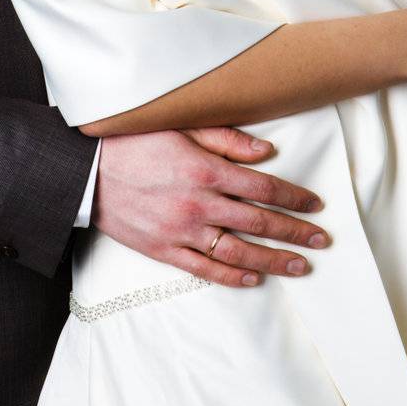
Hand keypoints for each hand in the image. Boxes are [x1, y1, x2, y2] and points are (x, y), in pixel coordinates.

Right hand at [92, 126, 329, 285]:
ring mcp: (181, 232)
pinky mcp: (164, 250)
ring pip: (239, 252)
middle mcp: (199, 205)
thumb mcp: (180, 126)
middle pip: (259, 223)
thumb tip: (267, 151)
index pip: (263, 188)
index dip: (294, 198)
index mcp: (205, 171)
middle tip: (321, 240)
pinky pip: (205, 269)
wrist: (84, 171)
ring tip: (301, 266)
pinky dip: (233, 276)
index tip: (315, 205)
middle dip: (295, 232)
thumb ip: (225, 139)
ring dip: (274, 260)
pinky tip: (254, 279)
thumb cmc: (132, 141)